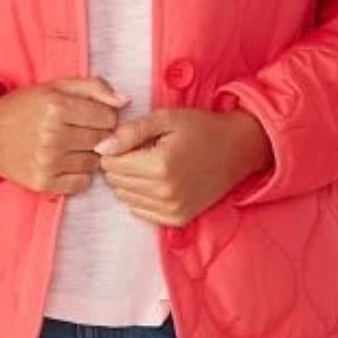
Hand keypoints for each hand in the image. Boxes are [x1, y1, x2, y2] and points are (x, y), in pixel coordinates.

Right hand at [0, 75, 129, 197]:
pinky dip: (78, 174)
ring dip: (88, 155)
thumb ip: (94, 87)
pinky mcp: (42, 184)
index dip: (105, 115)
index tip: (90, 115)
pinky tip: (63, 162)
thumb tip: (125, 102)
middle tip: (79, 130)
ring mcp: (47, 162)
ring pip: (95, 163)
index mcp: (56, 106)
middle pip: (104, 140)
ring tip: (70, 145)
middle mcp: (52, 135)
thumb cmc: (24, 107)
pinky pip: (82, 183)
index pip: (109, 116)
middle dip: (98, 135)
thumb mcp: (56, 87)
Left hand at [95, 106, 273, 226]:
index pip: (110, 163)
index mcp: (159, 165)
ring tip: (149, 163)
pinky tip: (156, 180)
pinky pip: (140, 211)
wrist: (237, 149)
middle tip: (139, 150)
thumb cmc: (200, 128)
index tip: (128, 139)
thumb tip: (100, 147)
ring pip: (125, 198)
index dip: (113, 148)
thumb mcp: (165, 119)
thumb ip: (130, 132)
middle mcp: (164, 192)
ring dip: (130, 181)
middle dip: (119, 164)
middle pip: (115, 182)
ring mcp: (172, 209)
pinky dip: (141, 196)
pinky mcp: (178, 219)